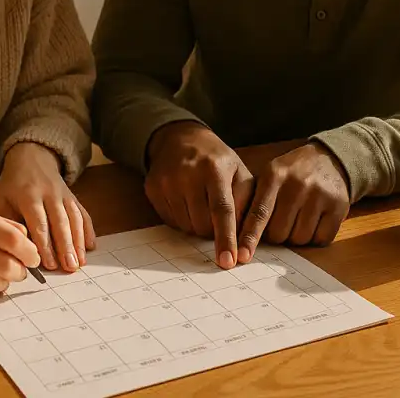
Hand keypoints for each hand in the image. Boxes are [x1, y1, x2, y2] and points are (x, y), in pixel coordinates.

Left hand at [0, 142, 95, 272]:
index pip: (39, 222)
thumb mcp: (2, 200)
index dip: (45, 245)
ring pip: (74, 218)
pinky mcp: (73, 196)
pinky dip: (88, 230)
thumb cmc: (14, 184)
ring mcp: (64, 194)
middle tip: (70, 267)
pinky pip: (83, 213)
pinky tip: (90, 246)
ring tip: (81, 262)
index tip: (49, 264)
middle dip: (66, 246)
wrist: (31, 156)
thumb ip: (7, 225)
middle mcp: (49, 193)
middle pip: (60, 222)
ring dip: (79, 241)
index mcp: (29, 195)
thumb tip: (11, 253)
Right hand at [144, 122, 254, 269]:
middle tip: (217, 215)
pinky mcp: (152, 187)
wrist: (180, 138)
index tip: (230, 261)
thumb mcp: (239, 171)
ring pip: (186, 227)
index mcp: (214, 168)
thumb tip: (246, 238)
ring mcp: (167, 180)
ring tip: (201, 203)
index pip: (222, 210)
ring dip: (197, 226)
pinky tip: (186, 201)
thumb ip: (247, 202)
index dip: (226, 238)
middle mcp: (188, 173)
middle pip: (203, 224)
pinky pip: (170, 221)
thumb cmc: (216, 160)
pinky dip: (182, 220)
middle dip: (213, 230)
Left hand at [238, 142, 349, 261]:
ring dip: (295, 236)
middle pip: (279, 232)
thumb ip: (255, 200)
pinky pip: (321, 239)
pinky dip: (315, 237)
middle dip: (276, 235)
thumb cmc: (291, 173)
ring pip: (299, 239)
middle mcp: (297, 184)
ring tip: (298, 218)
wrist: (328, 159)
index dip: (250, 236)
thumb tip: (238, 236)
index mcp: (275, 175)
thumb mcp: (270, 175)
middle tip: (280, 222)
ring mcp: (320, 195)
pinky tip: (314, 220)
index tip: (242, 256)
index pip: (259, 212)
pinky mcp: (339, 206)